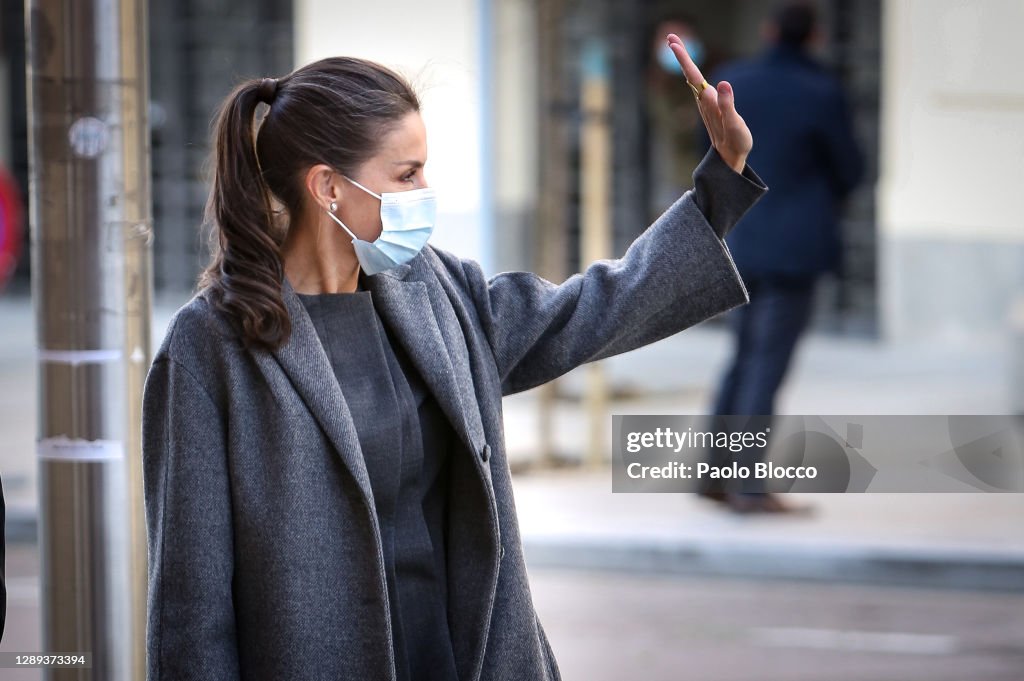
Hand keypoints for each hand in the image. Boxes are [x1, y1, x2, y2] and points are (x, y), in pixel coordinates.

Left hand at [667, 34, 752, 173]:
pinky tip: (690, 68)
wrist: (730, 157)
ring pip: (693, 78)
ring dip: (684, 61)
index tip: (674, 45)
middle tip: (670, 36)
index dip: (685, 60)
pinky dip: (693, 72)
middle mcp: (704, 100)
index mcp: (709, 102)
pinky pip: (699, 85)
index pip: (694, 76)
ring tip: (676, 45)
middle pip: (690, 73)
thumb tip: (721, 84)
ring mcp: (706, 103)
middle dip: (681, 55)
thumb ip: (727, 104)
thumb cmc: (735, 141)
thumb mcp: (734, 124)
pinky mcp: (710, 106)